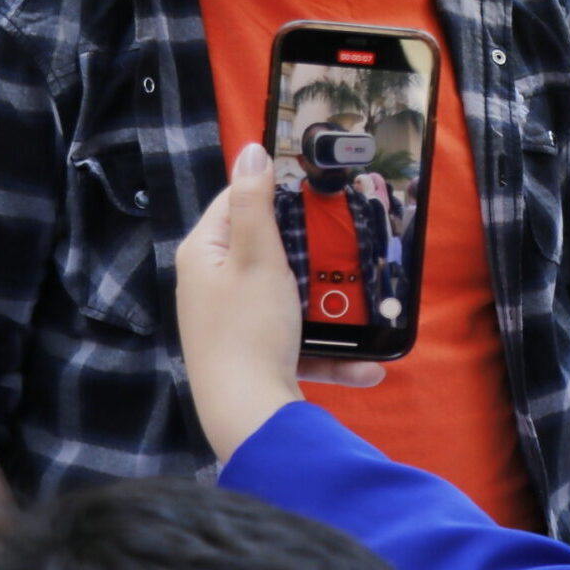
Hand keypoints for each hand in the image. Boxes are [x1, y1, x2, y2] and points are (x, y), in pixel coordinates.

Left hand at [177, 143, 383, 463]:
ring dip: (326, 301)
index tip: (318, 184)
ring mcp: (230, 322)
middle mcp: (210, 285)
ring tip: (361, 296)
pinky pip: (295, 340)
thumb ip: (254, 202)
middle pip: (265, 246)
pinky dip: (328, 351)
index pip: (237, 199)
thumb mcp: (257, 257)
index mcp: (203, 254)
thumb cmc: (249, 330)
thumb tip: (251, 150)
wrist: (247, 419)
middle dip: (309, 245)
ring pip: (286, 296)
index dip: (275, 187)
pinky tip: (366, 366)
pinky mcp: (251, 354)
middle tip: (346, 233)